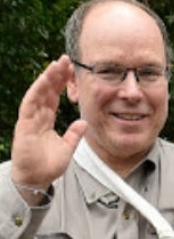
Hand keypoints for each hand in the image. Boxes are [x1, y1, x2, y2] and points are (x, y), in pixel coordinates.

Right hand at [11, 56, 87, 196]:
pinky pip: (30, 104)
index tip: (70, 70)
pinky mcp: (24, 124)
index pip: (54, 96)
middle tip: (65, 59)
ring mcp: (30, 119)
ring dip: (47, 78)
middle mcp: (37, 116)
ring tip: (56, 65)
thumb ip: (74, 134)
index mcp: (47, 120)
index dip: (61, 83)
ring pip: (38, 93)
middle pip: (46, 90)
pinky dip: (37, 91)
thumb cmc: (48, 165)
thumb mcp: (68, 147)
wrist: (35, 179)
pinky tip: (43, 81)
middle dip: (55, 75)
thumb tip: (84, 122)